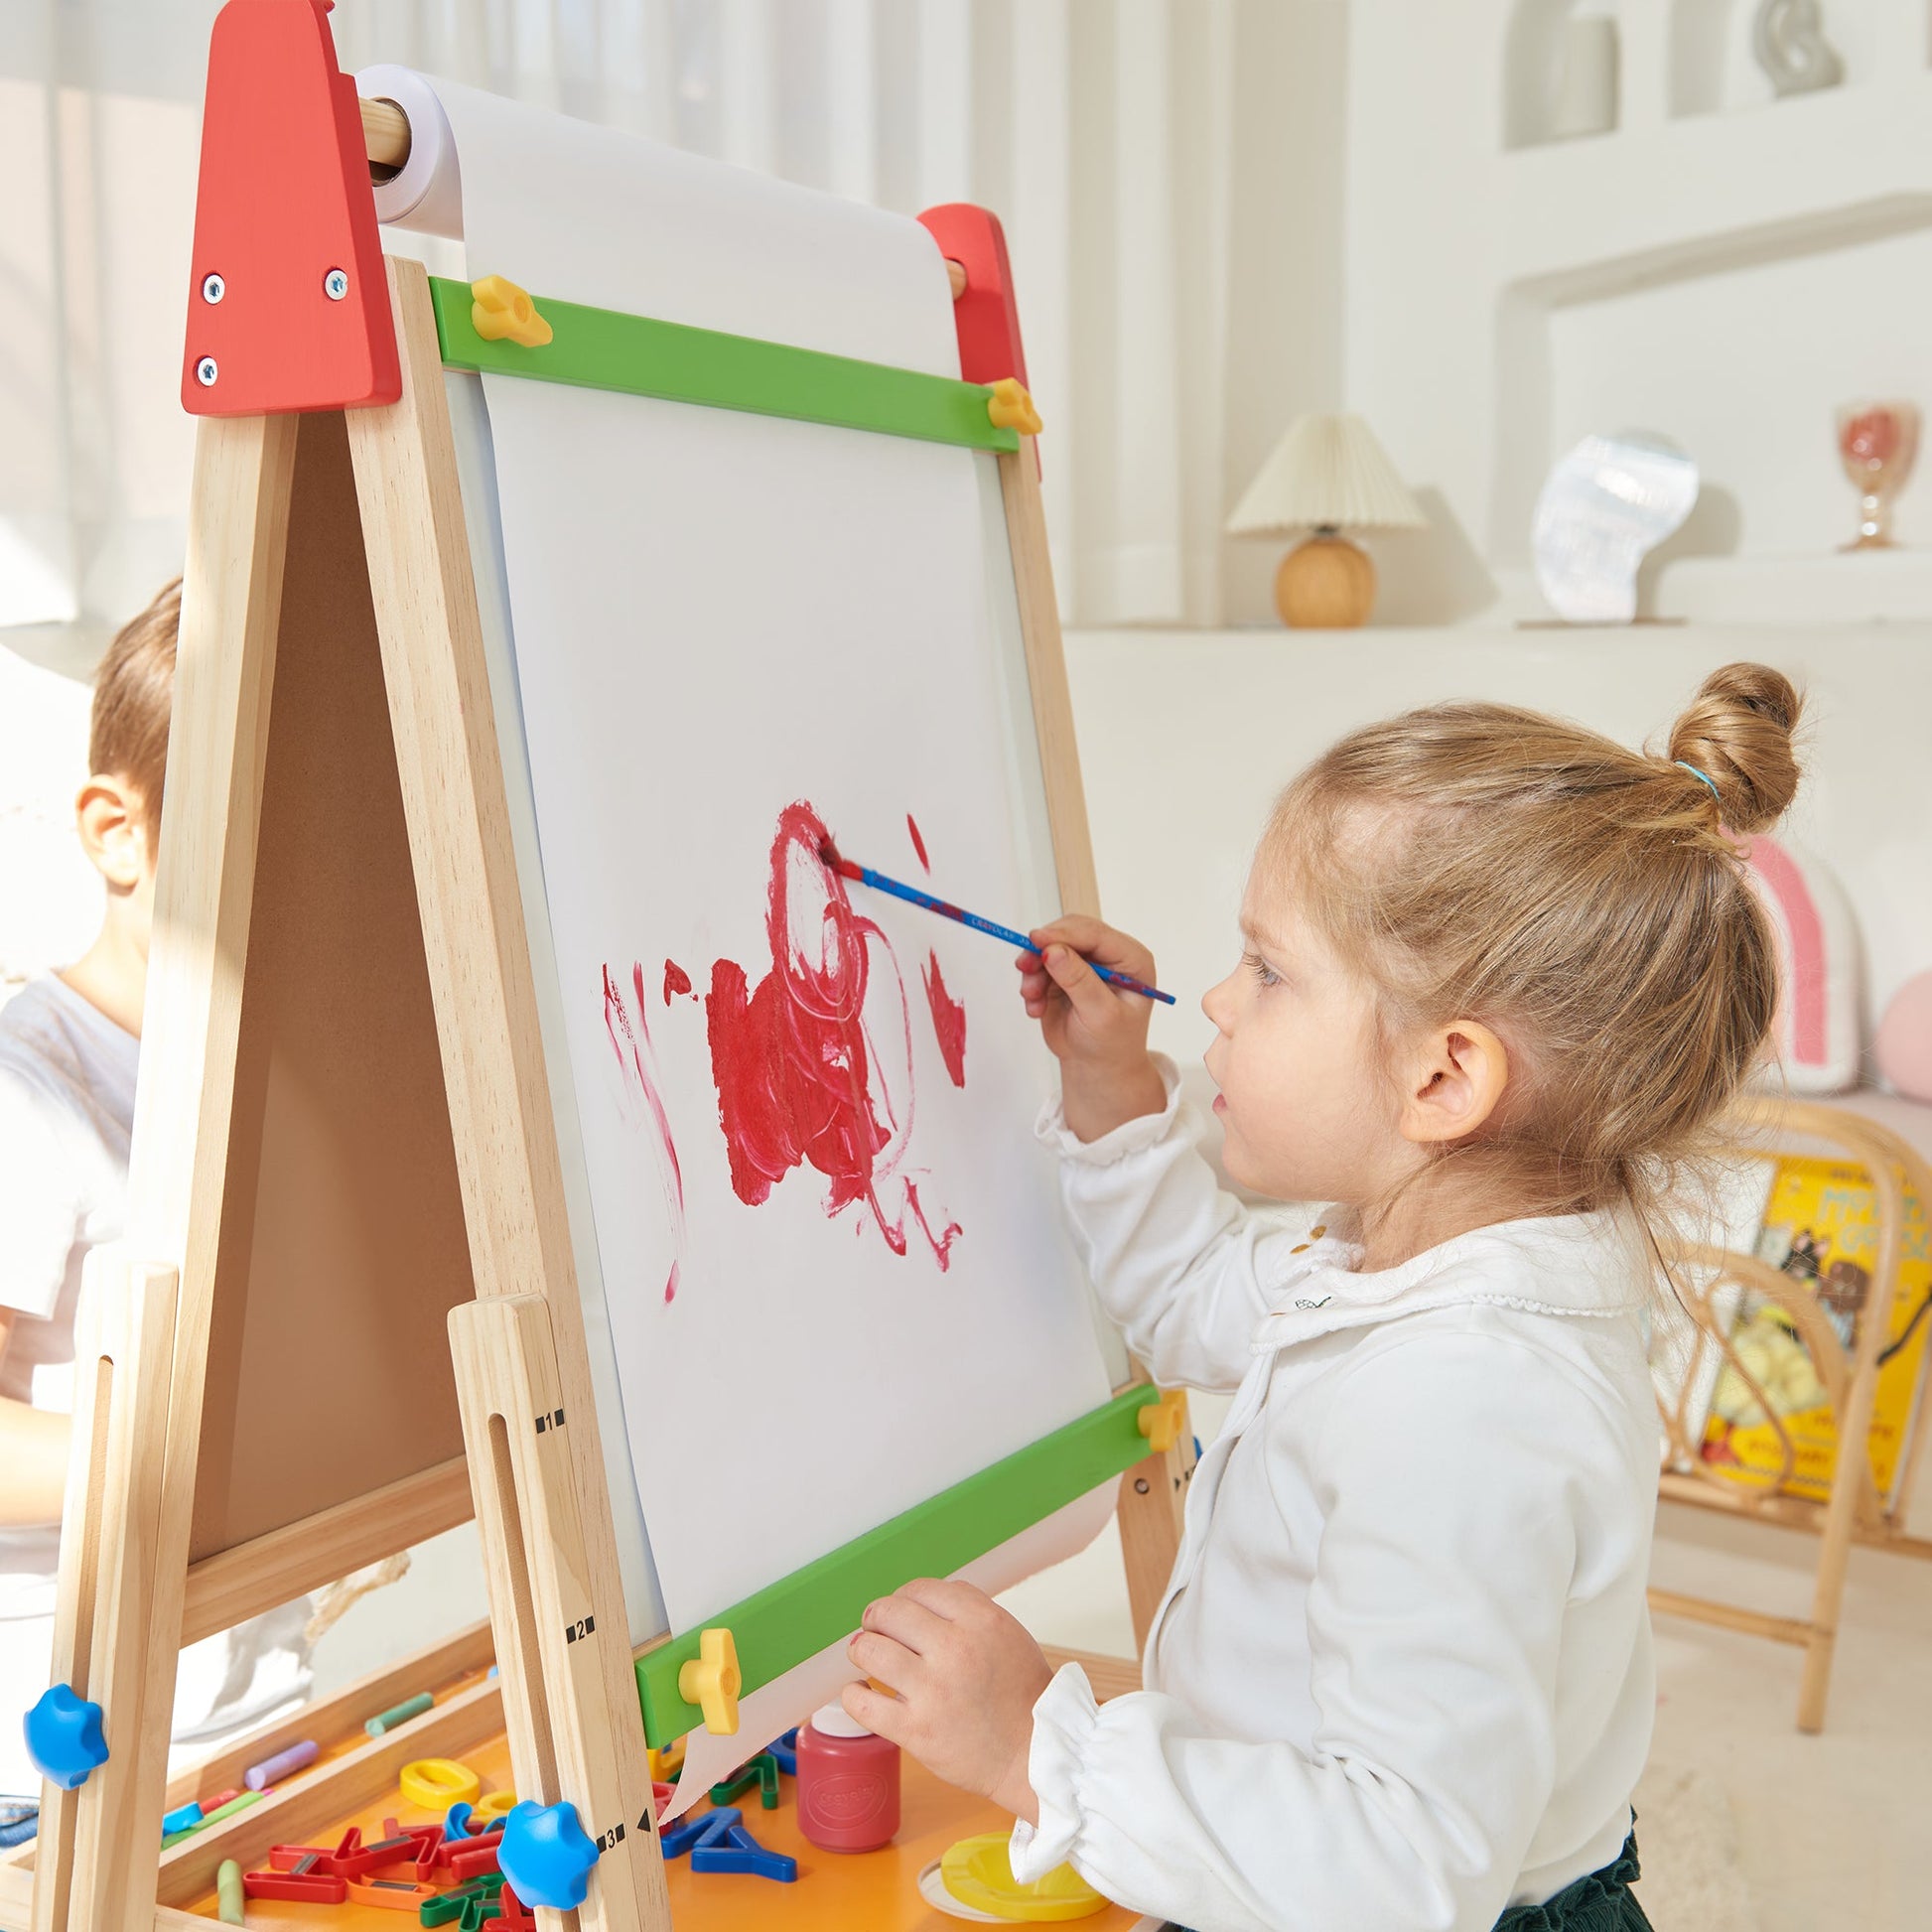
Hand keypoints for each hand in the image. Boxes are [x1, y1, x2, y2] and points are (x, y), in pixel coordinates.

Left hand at [842, 1579, 1051, 1824]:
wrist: (1034, 1754)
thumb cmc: (1022, 1694)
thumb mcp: (1008, 1633)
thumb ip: (968, 1609)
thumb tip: (923, 1598)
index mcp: (980, 1621)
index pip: (920, 1589)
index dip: (903, 1597)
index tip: (899, 1611)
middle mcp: (955, 1650)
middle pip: (889, 1612)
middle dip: (875, 1618)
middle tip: (875, 1629)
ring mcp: (933, 1691)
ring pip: (870, 1650)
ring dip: (861, 1650)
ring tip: (864, 1655)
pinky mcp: (916, 1731)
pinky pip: (863, 1702)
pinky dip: (853, 1694)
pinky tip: (860, 1691)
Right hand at [1017, 915, 1167, 1140]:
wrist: (1098, 1067)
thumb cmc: (1111, 1044)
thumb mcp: (1100, 1014)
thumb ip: (1079, 981)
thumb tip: (1052, 951)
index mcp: (1131, 959)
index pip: (1095, 934)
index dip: (1064, 933)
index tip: (1036, 940)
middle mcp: (1109, 955)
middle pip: (1070, 933)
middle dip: (1044, 950)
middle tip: (1024, 967)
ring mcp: (1084, 963)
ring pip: (1049, 948)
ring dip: (1034, 971)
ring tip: (1032, 999)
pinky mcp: (1062, 974)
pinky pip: (1038, 967)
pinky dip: (1032, 984)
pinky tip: (1036, 1008)